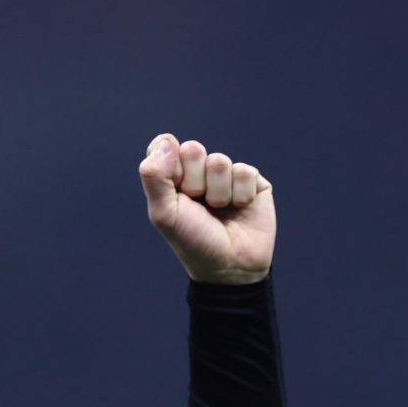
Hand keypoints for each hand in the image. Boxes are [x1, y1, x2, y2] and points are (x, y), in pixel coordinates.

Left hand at [139, 134, 274, 283]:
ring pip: (220, 161)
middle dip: (194, 181)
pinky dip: (240, 195)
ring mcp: (225, 175)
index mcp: (173, 177)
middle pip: (193, 149)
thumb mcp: (164, 213)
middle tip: (197, 204)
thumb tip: (166, 140)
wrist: (229, 266)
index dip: (170, 164)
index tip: (175, 188)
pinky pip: (245, 171)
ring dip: (218, 193)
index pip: (165, 145)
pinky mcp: (252, 181)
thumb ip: (155, 176)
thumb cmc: (192, 241)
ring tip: (218, 210)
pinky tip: (239, 208)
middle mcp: (198, 172)